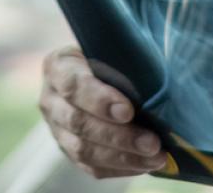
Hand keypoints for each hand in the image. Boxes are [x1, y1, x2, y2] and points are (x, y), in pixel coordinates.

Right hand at [39, 46, 168, 178]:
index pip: (74, 84)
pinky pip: (91, 166)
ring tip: (155, 157)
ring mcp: (57, 128)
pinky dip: (120, 167)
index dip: (99, 100)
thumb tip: (161, 72)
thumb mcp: (115, 44)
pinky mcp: (69, 150)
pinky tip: (145, 164)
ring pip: (84, 150)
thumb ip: (128, 53)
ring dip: (122, 156)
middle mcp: (51, 99)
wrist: (101, 71)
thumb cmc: (113, 53)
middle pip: (79, 123)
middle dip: (118, 136)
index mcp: (58, 66)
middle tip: (152, 142)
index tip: (128, 111)